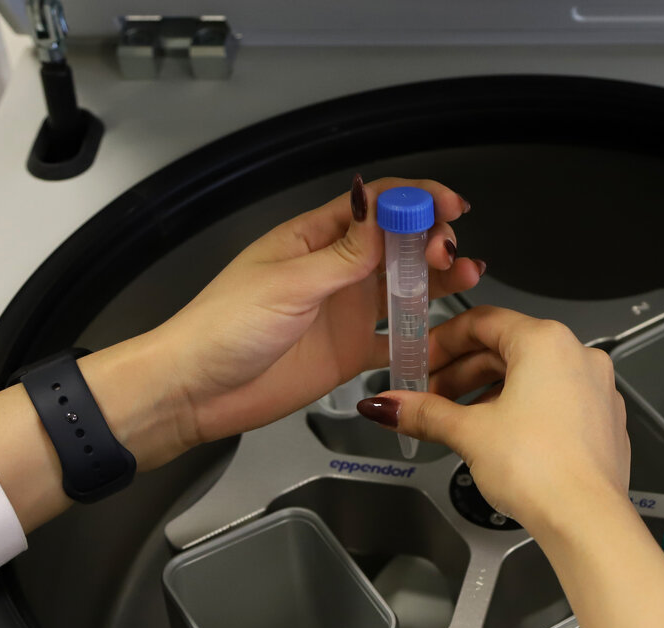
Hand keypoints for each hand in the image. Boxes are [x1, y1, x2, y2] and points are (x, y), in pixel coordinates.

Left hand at [0, 176, 480, 531]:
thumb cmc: (224, 327)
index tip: (449, 206)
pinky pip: (396, 342)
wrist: (197, 390)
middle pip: (398, 245)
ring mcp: (344, 311)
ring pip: (404, 288)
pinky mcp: (349, 352)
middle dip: (431, 241)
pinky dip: (422, 338)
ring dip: (436, 281)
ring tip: (467, 276)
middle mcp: (335, 271)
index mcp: (314, 239)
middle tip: (449, 254)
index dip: (415, 200)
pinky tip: (445, 334)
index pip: (374, 205)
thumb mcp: (290, 282)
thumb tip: (389, 213)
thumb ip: (347, 255)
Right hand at [357, 305, 630, 531]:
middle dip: (462, 373)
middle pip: (506, 348)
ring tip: (459, 421)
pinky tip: (499, 436)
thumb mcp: (469, 433)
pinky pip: (555, 400)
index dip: (442, 342)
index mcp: (546, 342)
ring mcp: (596, 389)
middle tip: (430, 397)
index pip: (482, 321)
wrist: (586, 519)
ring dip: (489, 392)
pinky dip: (522, 409)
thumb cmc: (540, 469)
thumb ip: (425, 412)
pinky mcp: (602, 420)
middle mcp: (578, 356)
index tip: (420, 362)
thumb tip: (390, 405)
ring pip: (532, 376)